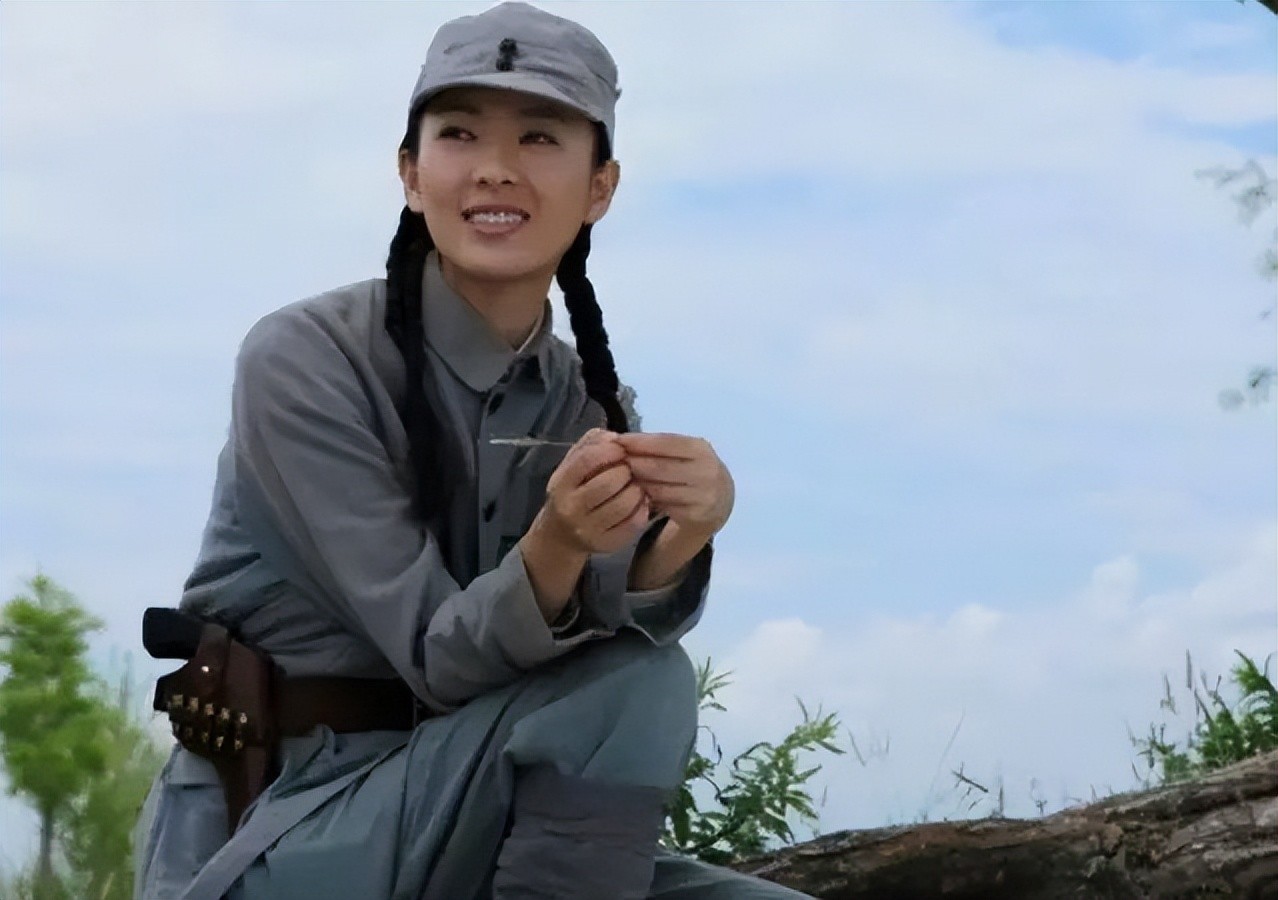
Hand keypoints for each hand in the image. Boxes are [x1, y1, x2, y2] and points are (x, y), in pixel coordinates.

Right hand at [531, 429, 649, 556]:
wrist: (560, 536)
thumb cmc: (571, 492)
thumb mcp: (571, 465)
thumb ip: (590, 445)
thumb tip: (614, 437)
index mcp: (560, 483)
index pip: (587, 460)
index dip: (610, 450)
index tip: (621, 449)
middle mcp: (570, 508)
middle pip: (609, 483)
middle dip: (627, 471)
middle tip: (630, 470)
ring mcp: (588, 529)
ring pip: (624, 504)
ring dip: (638, 490)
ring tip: (637, 486)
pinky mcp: (606, 544)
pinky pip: (633, 523)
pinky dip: (642, 509)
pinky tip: (640, 503)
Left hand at [614, 432, 733, 538]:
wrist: (721, 502)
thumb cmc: (694, 470)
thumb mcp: (686, 453)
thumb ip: (660, 446)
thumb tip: (621, 440)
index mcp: (701, 449)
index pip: (664, 442)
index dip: (638, 441)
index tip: (617, 441)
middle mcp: (705, 471)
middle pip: (659, 466)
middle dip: (633, 463)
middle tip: (613, 464)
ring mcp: (702, 495)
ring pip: (658, 488)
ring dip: (637, 484)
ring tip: (621, 480)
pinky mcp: (695, 515)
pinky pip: (663, 506)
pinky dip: (646, 500)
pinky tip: (636, 495)